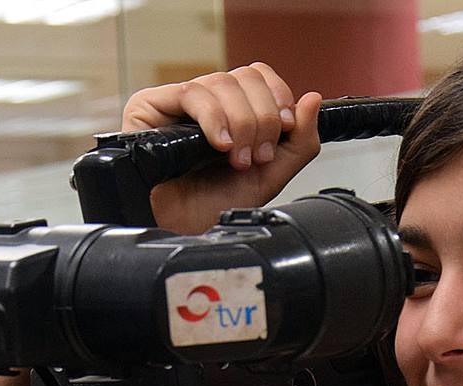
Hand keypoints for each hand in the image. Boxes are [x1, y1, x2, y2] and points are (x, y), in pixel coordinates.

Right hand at [120, 62, 322, 233]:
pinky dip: (214, 119)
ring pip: (221, 83)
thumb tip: (313, 99)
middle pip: (245, 76)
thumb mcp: (271, 175)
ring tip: (236, 159)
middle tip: (257, 155)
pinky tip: (218, 145)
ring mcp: (177, 102)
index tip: (284, 129)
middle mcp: (206, 101)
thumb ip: (299, 141)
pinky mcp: (149, 106)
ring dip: (240, 124)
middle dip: (261, 118)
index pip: (258, 76)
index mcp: (231, 110)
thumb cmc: (217, 207)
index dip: (276, 97)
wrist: (184, 231)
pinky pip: (191, 93)